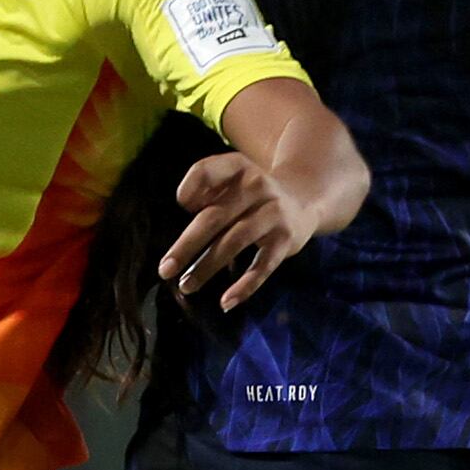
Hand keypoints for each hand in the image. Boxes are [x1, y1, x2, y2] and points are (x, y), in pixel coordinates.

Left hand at [158, 147, 343, 313]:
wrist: (304, 199)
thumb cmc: (252, 194)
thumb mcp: (231, 179)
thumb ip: (207, 189)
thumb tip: (187, 206)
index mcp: (237, 167)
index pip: (205, 171)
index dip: (189, 189)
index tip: (183, 206)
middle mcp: (256, 185)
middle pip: (214, 217)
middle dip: (186, 246)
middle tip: (165, 270)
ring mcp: (273, 213)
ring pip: (233, 242)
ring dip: (206, 267)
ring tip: (187, 286)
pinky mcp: (285, 239)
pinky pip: (262, 266)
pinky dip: (244, 286)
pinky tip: (226, 301)